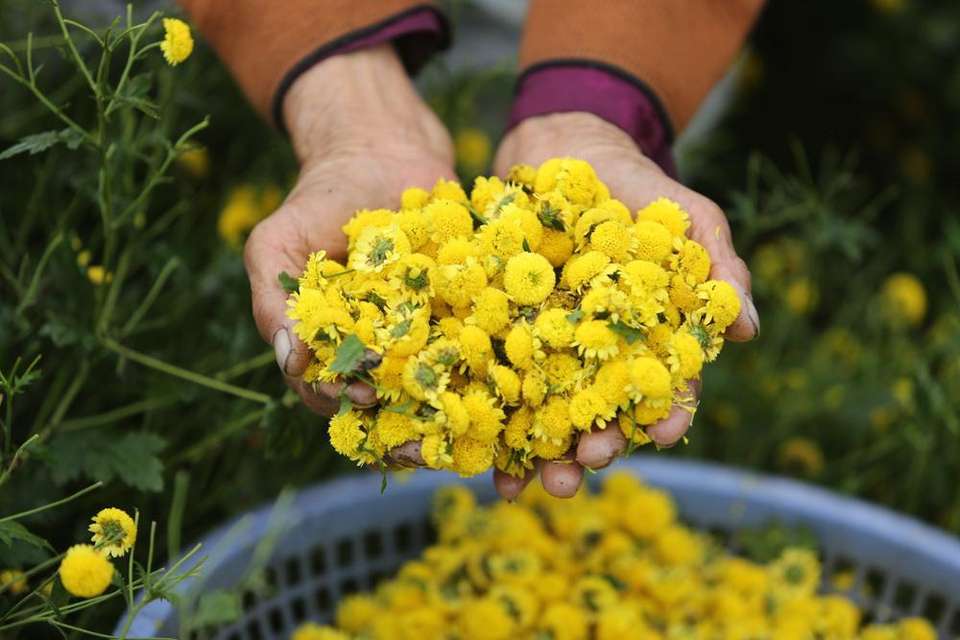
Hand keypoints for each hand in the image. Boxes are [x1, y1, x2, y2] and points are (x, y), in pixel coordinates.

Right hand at [244, 45, 454, 415]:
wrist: (382, 152)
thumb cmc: (320, 200)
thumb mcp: (278, 243)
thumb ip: (274, 300)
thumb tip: (288, 359)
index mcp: (328, 348)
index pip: (331, 394)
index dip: (346, 404)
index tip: (365, 396)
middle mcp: (376, 351)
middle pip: (387, 408)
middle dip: (404, 432)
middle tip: (425, 446)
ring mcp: (421, 336)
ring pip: (433, 391)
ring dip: (447, 417)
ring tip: (464, 434)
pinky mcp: (462, 316)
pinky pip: (473, 351)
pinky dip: (485, 371)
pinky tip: (500, 385)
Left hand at [490, 112, 759, 499]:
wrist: (564, 151)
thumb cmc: (637, 189)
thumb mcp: (689, 219)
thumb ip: (718, 267)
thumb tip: (750, 328)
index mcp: (649, 341)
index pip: (665, 390)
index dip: (667, 415)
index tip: (662, 433)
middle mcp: (598, 358)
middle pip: (601, 417)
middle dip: (597, 448)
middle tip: (586, 466)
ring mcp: (548, 350)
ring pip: (548, 415)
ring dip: (543, 455)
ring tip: (535, 484)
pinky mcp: (501, 336)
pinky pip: (497, 385)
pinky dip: (492, 423)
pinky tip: (487, 459)